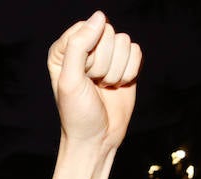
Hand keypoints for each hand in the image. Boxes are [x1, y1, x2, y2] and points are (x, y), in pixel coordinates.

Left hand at [47, 11, 141, 146]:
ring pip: (123, 42)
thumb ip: (79, 46)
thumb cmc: (78, 113)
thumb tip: (100, 16)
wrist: (97, 139)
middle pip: (107, 33)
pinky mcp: (125, 64)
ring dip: (116, 70)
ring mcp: (106, 55)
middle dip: (103, 64)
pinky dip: (130, 72)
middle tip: (93, 84)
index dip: (88, 53)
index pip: (86, 29)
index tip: (82, 76)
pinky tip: (117, 86)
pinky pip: (136, 51)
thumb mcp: (70, 80)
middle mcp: (85, 49)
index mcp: (64, 49)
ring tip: (103, 87)